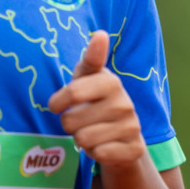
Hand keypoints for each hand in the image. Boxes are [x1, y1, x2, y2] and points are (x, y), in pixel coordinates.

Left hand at [47, 30, 146, 170]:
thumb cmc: (94, 101)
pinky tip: (103, 146)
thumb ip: (90, 59)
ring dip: (80, 139)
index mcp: (110, 82)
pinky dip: (94, 153)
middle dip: (69, 124)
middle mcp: (124, 103)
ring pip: (83, 139)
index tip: (55, 106)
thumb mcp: (87, 79)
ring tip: (91, 132)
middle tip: (79, 121)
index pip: (74, 91)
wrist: (122, 136)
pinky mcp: (134, 149)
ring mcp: (132, 127)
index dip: (60, 101)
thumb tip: (100, 34)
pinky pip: (99, 154)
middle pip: (70, 120)